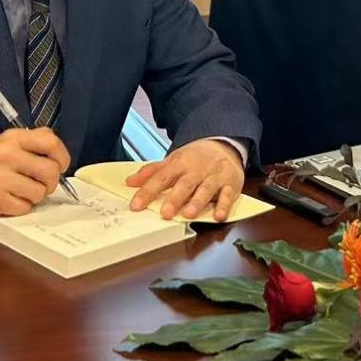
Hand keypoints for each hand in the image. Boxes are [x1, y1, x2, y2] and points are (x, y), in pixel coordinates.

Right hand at [0, 127, 69, 216]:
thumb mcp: (10, 141)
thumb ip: (35, 141)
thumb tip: (60, 156)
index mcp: (13, 138)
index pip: (51, 143)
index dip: (63, 156)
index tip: (61, 165)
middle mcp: (7, 156)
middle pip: (50, 171)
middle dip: (52, 181)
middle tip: (43, 182)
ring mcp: (0, 179)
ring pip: (40, 192)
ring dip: (37, 195)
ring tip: (25, 190)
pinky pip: (26, 207)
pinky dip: (23, 206)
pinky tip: (13, 199)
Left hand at [124, 139, 244, 220]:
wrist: (225, 145)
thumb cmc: (195, 158)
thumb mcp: (173, 160)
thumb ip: (152, 172)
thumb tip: (129, 182)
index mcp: (180, 162)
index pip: (161, 177)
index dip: (148, 191)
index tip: (136, 205)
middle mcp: (197, 168)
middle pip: (185, 183)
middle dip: (175, 198)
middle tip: (165, 213)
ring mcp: (215, 175)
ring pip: (206, 189)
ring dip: (198, 202)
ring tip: (189, 214)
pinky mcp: (231, 183)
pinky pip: (228, 195)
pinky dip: (224, 205)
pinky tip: (218, 216)